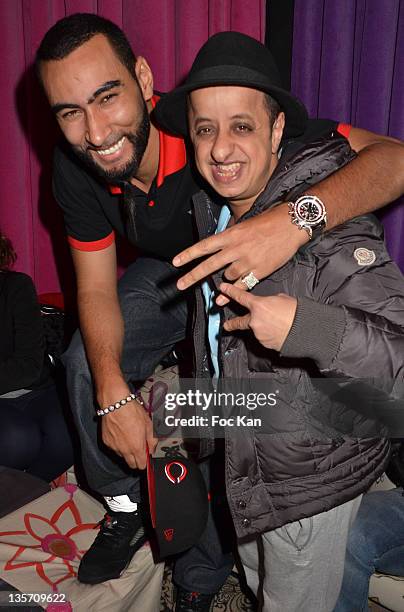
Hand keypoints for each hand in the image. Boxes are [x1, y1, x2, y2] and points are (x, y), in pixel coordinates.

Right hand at [101, 400, 157, 469]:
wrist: (115, 403)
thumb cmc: (131, 411)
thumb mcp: (148, 424)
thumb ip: (152, 440)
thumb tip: (152, 449)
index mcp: (136, 447)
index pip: (141, 465)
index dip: (145, 461)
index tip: (146, 456)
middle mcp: (124, 450)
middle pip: (132, 465)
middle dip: (136, 459)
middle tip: (139, 448)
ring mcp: (114, 447)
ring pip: (122, 456)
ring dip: (127, 450)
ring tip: (129, 436)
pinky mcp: (106, 442)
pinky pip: (114, 448)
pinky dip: (118, 444)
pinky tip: (120, 433)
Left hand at [173, 203, 307, 303]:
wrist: (292, 224)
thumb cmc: (269, 222)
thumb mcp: (244, 225)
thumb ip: (230, 238)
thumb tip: (218, 249)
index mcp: (231, 234)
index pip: (204, 246)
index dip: (188, 254)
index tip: (175, 262)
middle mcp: (236, 248)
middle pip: (209, 265)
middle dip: (192, 276)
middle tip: (179, 285)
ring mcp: (247, 261)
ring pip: (227, 276)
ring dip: (225, 279)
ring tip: (231, 274)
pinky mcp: (259, 271)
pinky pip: (241, 286)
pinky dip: (231, 293)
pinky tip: (222, 298)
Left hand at [220, 282, 296, 351]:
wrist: (306, 330)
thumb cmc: (297, 313)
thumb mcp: (282, 299)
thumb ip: (269, 301)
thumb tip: (267, 304)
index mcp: (259, 305)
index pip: (240, 297)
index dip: (230, 292)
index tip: (223, 289)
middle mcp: (255, 320)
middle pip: (239, 322)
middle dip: (231, 323)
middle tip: (227, 325)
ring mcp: (258, 334)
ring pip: (255, 330)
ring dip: (261, 328)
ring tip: (277, 325)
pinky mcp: (264, 343)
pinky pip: (263, 338)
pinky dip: (268, 335)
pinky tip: (278, 332)